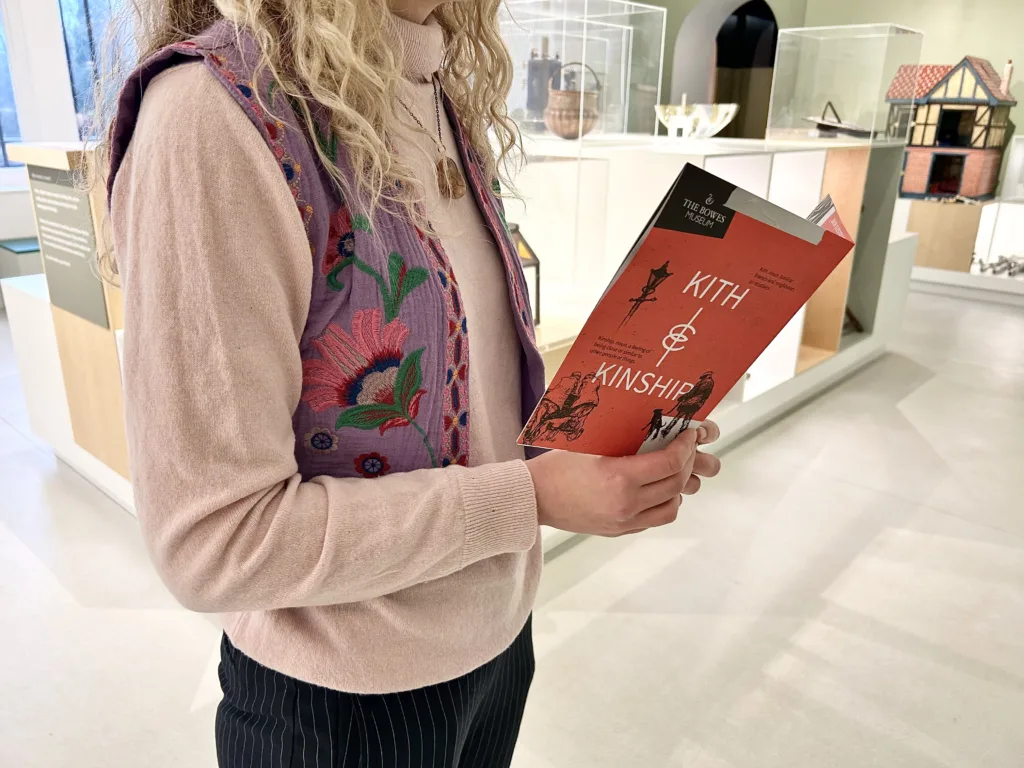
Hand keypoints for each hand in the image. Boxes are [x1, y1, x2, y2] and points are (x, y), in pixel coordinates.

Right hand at [528, 427, 718, 537]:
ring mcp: (624, 521)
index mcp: (619, 477)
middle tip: (686, 448)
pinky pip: (655, 519)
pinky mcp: (619, 531)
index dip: (686, 447)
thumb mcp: (590, 444)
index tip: (689, 435)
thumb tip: (654, 424)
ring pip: (672, 508)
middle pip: (675, 484)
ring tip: (673, 471)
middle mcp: (626, 504)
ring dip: (679, 488)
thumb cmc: (556, 465)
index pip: (669, 463)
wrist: (533, 498)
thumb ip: (623, 439)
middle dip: (687, 463)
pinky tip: (656, 488)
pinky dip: (663, 503)